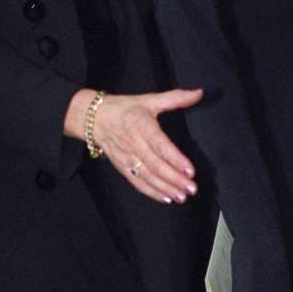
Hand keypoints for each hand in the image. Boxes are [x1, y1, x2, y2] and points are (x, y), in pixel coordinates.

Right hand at [92, 88, 201, 202]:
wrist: (94, 118)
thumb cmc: (124, 109)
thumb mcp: (149, 100)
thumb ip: (176, 98)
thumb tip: (198, 93)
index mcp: (142, 126)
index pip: (160, 145)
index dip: (175, 159)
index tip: (190, 170)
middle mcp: (134, 144)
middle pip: (156, 166)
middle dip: (175, 179)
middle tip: (191, 188)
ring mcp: (127, 158)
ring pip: (148, 177)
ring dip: (165, 188)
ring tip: (182, 196)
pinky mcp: (122, 167)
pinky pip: (137, 182)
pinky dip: (151, 192)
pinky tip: (166, 198)